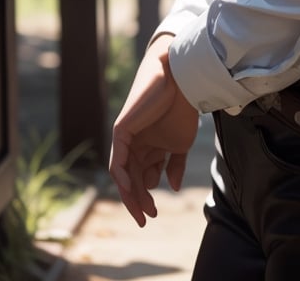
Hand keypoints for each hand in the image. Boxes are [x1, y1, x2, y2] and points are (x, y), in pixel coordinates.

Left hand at [109, 35, 199, 225]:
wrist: (180, 81)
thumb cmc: (182, 108)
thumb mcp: (181, 144)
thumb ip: (175, 166)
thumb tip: (171, 188)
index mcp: (150, 148)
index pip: (143, 178)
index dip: (146, 197)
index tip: (154, 213)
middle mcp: (136, 145)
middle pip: (132, 179)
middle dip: (138, 200)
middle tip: (147, 217)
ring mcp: (127, 138)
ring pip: (123, 173)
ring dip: (130, 193)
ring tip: (140, 209)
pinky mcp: (121, 131)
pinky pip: (117, 159)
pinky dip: (121, 176)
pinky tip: (129, 188)